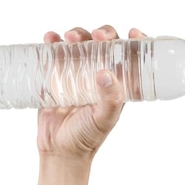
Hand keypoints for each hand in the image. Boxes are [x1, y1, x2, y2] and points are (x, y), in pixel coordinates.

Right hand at [37, 25, 146, 161]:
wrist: (59, 150)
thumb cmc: (87, 138)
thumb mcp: (104, 120)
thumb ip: (110, 100)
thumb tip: (105, 73)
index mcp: (117, 83)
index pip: (129, 56)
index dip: (135, 41)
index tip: (134, 33)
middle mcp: (98, 73)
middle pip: (103, 43)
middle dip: (102, 33)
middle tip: (96, 36)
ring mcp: (76, 72)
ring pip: (80, 43)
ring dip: (77, 34)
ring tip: (69, 38)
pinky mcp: (55, 75)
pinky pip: (54, 53)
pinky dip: (52, 42)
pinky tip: (50, 38)